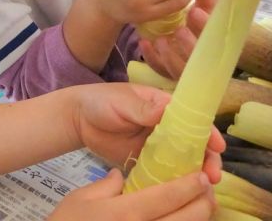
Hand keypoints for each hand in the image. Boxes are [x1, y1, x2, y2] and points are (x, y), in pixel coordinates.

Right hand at [47, 168, 215, 219]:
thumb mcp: (80, 199)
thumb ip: (105, 185)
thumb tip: (120, 177)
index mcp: (125, 213)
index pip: (166, 197)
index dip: (188, 186)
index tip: (201, 177)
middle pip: (185, 220)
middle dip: (202, 204)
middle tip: (208, 191)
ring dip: (199, 220)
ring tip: (203, 208)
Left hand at [71, 83, 223, 182]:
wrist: (78, 119)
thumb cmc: (101, 102)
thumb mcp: (122, 103)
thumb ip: (144, 110)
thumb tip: (167, 109)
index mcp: (162, 105)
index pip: (191, 118)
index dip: (207, 131)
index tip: (218, 146)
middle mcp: (165, 125)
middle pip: (193, 141)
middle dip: (207, 157)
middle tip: (213, 175)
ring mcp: (157, 145)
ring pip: (184, 159)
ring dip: (196, 171)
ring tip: (205, 186)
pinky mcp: (147, 161)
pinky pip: (166, 172)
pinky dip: (177, 182)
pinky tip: (184, 193)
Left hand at [139, 0, 215, 78]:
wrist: (205, 41)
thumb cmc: (207, 19)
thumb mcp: (209, 7)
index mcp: (216, 41)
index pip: (216, 38)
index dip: (206, 26)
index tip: (195, 11)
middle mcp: (203, 58)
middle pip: (199, 59)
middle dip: (190, 45)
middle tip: (180, 30)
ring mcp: (186, 66)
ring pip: (180, 70)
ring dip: (170, 56)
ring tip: (161, 40)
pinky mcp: (170, 69)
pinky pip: (161, 69)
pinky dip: (152, 58)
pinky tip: (144, 43)